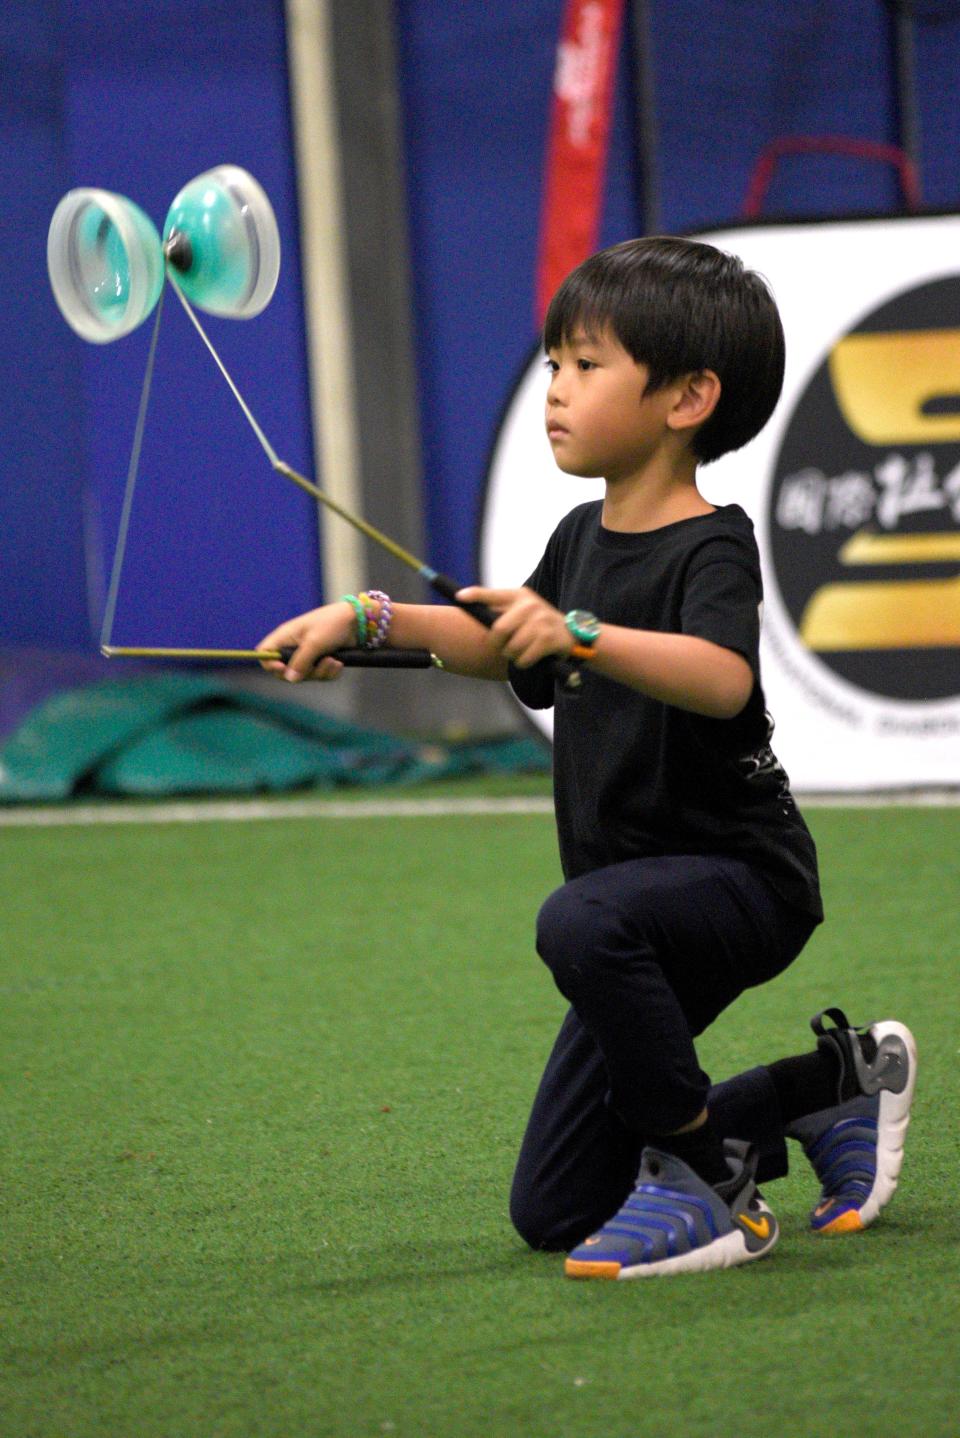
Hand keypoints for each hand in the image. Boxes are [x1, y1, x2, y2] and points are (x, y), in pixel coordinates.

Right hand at [256, 601, 356, 681]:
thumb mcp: (315, 643)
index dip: (270, 664)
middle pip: (286, 671)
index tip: (283, 669)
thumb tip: (290, 678)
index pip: (265, 652)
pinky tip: (339, 663)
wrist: (358, 622)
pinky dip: (330, 672)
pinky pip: (320, 676)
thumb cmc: (332, 624)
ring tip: (334, 661)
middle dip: (304, 673)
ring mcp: (308, 654)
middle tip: (317, 666)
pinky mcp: (321, 660)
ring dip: (321, 672)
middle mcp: (294, 646)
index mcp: (286, 636)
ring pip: (305, 676)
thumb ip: (300, 662)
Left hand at [455, 586, 571, 667]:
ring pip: (511, 647)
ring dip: (513, 655)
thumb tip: (474, 613)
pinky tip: (533, 657)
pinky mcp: (549, 638)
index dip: (474, 595)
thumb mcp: (525, 611)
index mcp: (519, 595)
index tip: (459, 597)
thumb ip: (503, 611)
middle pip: (498, 629)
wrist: (574, 635)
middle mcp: (530, 604)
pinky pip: (524, 658)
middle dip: (498, 644)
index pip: (491, 594)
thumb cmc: (541, 625)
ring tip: (523, 651)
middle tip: (506, 646)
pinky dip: (524, 662)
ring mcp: (541, 620)